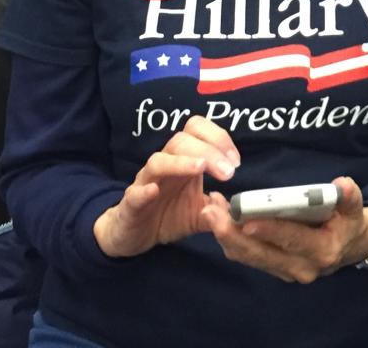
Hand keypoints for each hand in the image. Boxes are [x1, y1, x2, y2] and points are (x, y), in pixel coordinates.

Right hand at [94, 116, 240, 258]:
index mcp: (184, 162)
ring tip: (200, 168)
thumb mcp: (200, 214)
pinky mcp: (130, 205)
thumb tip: (237, 205)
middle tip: (229, 172)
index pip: (197, 131)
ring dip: (180, 163)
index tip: (236, 161)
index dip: (218, 138)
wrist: (134, 235)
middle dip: (208, 151)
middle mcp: (165, 166)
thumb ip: (219, 208)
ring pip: (158, 161)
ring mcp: (145, 183)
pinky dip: (143, 190)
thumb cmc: (168, 216)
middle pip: (181, 141)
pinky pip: (134, 193)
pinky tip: (154, 191)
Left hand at [202, 177, 367, 283]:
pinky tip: (219, 218)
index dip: (269, 230)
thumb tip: (342, 184)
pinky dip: (230, 239)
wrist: (351, 247)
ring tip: (210, 210)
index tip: (246, 220)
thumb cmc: (349, 222)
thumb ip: (349, 197)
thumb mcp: (355, 209)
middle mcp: (301, 267)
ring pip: (248, 257)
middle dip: (232, 234)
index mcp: (322, 251)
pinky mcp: (273, 269)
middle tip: (210, 211)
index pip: (291, 239)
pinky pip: (247, 257)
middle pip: (260, 253)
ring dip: (226, 236)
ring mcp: (285, 272)